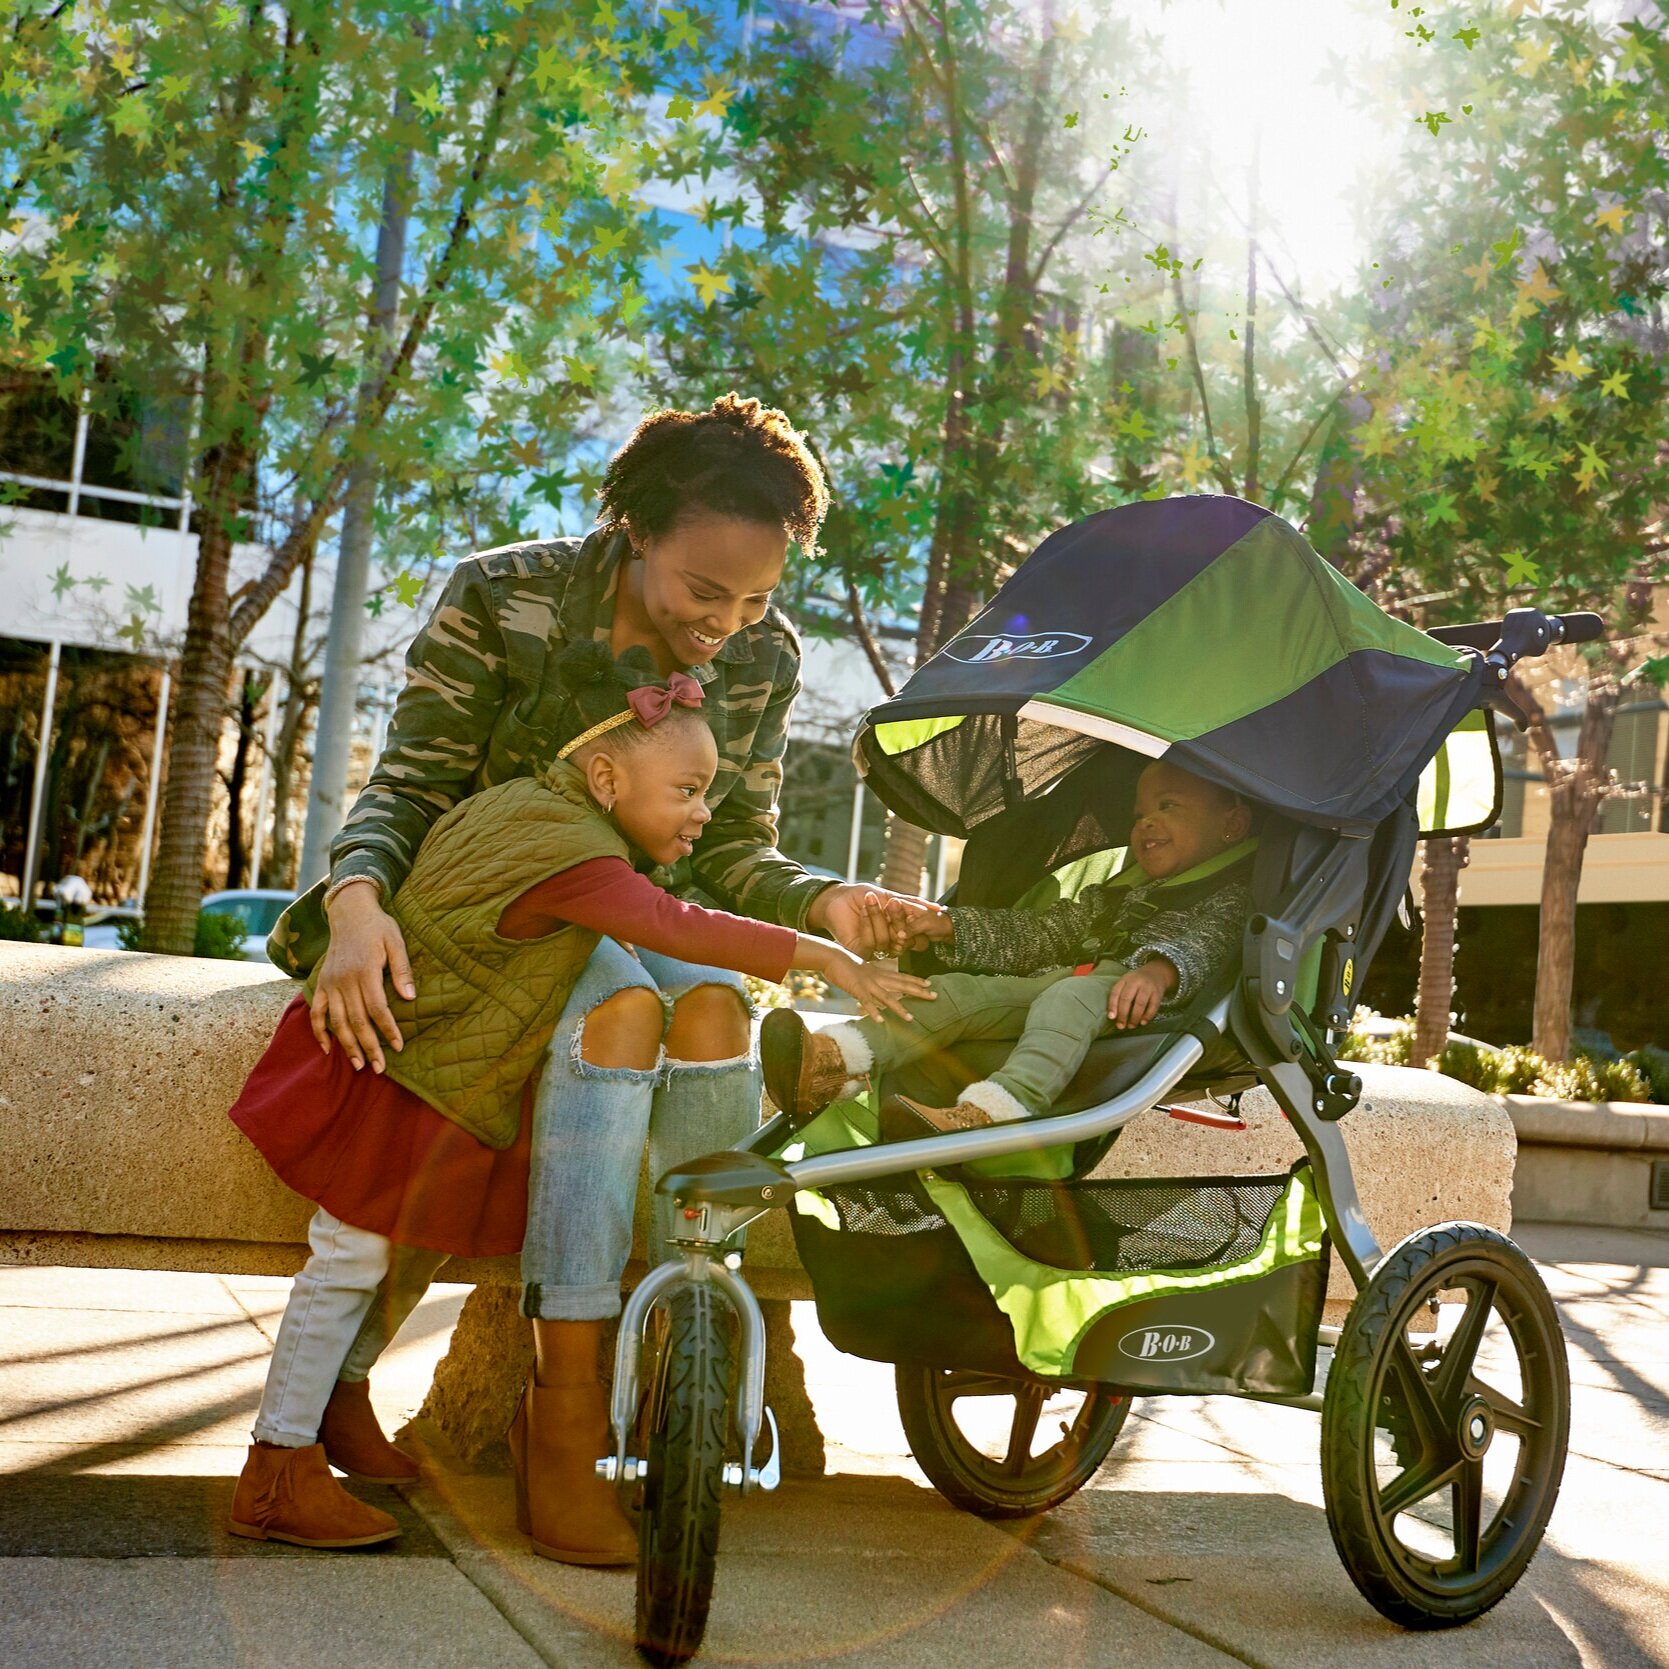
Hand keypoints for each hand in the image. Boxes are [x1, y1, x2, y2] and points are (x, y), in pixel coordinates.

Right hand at [309, 883, 414, 1072]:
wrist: (349, 912)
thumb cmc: (378, 927)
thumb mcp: (396, 942)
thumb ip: (402, 969)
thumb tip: (409, 997)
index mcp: (366, 971)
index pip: (378, 1008)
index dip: (388, 1030)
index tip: (399, 1047)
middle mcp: (345, 980)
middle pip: (357, 1020)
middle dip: (369, 1046)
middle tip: (379, 1068)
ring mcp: (330, 983)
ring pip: (337, 1021)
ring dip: (347, 1045)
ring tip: (358, 1065)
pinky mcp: (322, 984)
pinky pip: (317, 1012)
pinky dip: (319, 1031)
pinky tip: (327, 1048)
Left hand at [812, 883, 945, 958]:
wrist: (838, 897)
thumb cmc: (862, 896)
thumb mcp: (891, 896)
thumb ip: (913, 904)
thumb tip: (938, 910)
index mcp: (898, 930)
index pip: (914, 934)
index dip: (913, 921)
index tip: (906, 904)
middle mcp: (889, 942)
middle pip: (903, 940)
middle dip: (897, 918)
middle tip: (891, 902)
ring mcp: (875, 949)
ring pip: (886, 941)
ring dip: (878, 918)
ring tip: (870, 899)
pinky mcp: (860, 952)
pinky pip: (871, 944)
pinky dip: (868, 924)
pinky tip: (863, 911)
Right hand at [821, 949, 937, 1022]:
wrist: (831, 956)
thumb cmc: (844, 963)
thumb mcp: (861, 969)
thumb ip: (870, 976)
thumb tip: (874, 984)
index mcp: (879, 972)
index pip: (901, 977)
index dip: (916, 981)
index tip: (929, 984)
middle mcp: (877, 978)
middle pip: (902, 985)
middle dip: (919, 992)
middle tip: (935, 996)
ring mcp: (868, 984)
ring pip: (887, 998)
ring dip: (899, 1009)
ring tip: (911, 1019)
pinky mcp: (857, 989)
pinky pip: (867, 1002)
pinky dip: (873, 1012)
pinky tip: (881, 1021)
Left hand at [1106, 961, 1175, 1029]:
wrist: (1157, 972)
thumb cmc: (1137, 982)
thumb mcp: (1126, 982)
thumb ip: (1119, 995)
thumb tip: (1113, 1016)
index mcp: (1125, 979)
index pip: (1116, 992)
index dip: (1112, 1005)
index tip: (1111, 1017)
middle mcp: (1136, 981)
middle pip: (1127, 998)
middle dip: (1123, 1014)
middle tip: (1120, 1026)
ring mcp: (1148, 987)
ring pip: (1140, 1003)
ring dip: (1134, 1017)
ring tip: (1131, 1026)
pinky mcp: (1158, 993)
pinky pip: (1153, 1006)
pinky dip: (1147, 1016)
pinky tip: (1143, 1023)